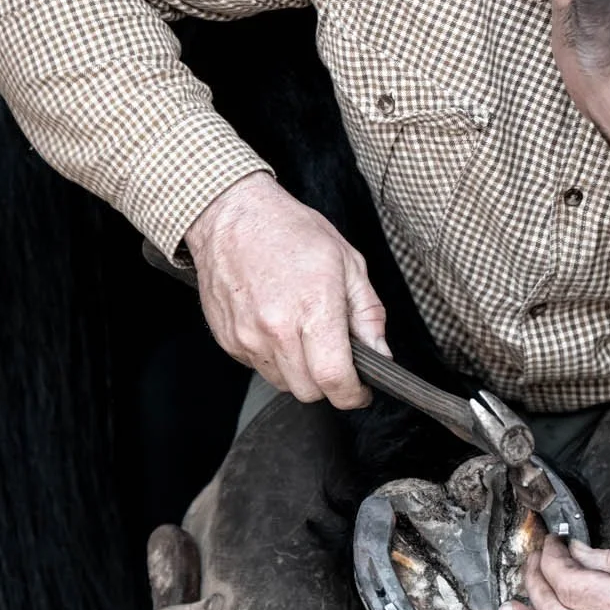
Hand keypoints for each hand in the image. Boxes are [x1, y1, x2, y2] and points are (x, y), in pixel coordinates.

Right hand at [183, 173, 386, 407]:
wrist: (231, 215)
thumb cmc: (289, 231)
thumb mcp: (347, 262)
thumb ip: (368, 314)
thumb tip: (381, 353)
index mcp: (313, 307)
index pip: (334, 379)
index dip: (353, 394)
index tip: (360, 390)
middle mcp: (277, 327)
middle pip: (309, 391)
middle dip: (328, 383)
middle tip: (333, 357)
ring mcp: (248, 336)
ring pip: (283, 384)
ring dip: (299, 372)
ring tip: (302, 334)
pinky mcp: (229, 340)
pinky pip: (259, 368)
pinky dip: (273, 358)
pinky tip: (276, 326)